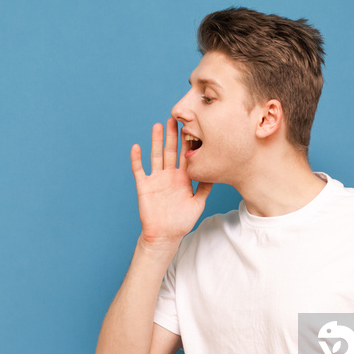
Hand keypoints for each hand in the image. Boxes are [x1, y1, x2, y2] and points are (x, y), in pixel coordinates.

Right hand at [131, 118, 211, 247]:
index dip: (188, 142)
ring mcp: (156, 179)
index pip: (185, 156)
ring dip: (156, 141)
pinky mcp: (144, 186)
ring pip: (156, 156)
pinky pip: (139, 170)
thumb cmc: (182, 221)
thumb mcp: (198, 203)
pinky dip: (137, 159)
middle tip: (174, 118)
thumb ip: (205, 187)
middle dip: (172, 136)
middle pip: (171, 151)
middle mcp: (169, 175)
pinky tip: (137, 147)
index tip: (192, 126)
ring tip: (157, 126)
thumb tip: (216, 172)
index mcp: (182, 177)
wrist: (165, 235)